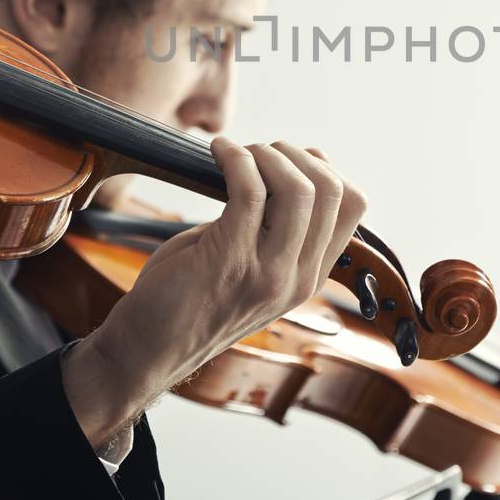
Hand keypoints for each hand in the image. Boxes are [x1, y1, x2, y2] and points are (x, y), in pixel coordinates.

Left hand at [61, 137, 365, 445]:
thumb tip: (284, 166)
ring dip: (266, 154)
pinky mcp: (228, 260)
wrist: (147, 348)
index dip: (323, 168)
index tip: (285, 159)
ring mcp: (267, 273)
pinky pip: (248, 191)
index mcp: (309, 276)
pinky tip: (217, 151)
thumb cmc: (190, 297)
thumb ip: (273, 228)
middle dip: (294, 154)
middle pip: (330, 190)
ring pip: (298, 189)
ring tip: (238, 153)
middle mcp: (297, 277)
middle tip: (257, 152)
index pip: (352, 205)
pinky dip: (235, 158)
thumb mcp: (251, 266)